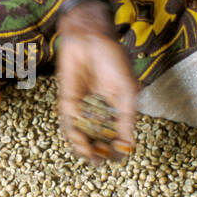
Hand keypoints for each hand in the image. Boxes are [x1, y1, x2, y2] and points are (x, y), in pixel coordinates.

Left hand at [56, 5, 137, 162]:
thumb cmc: (113, 59)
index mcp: (115, 110)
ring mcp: (82, 106)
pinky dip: (73, 132)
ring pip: (81, 133)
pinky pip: (68, 121)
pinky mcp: (67, 100)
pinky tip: (79, 139)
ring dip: (83, 146)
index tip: (117, 156)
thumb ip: (127, 118)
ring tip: (89, 154)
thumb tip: (129, 145)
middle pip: (96, 139)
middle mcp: (98, 111)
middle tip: (100, 159)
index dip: (115, 149)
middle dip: (97, 151)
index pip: (115, 137)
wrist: (90, 37)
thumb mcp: (127, 91)